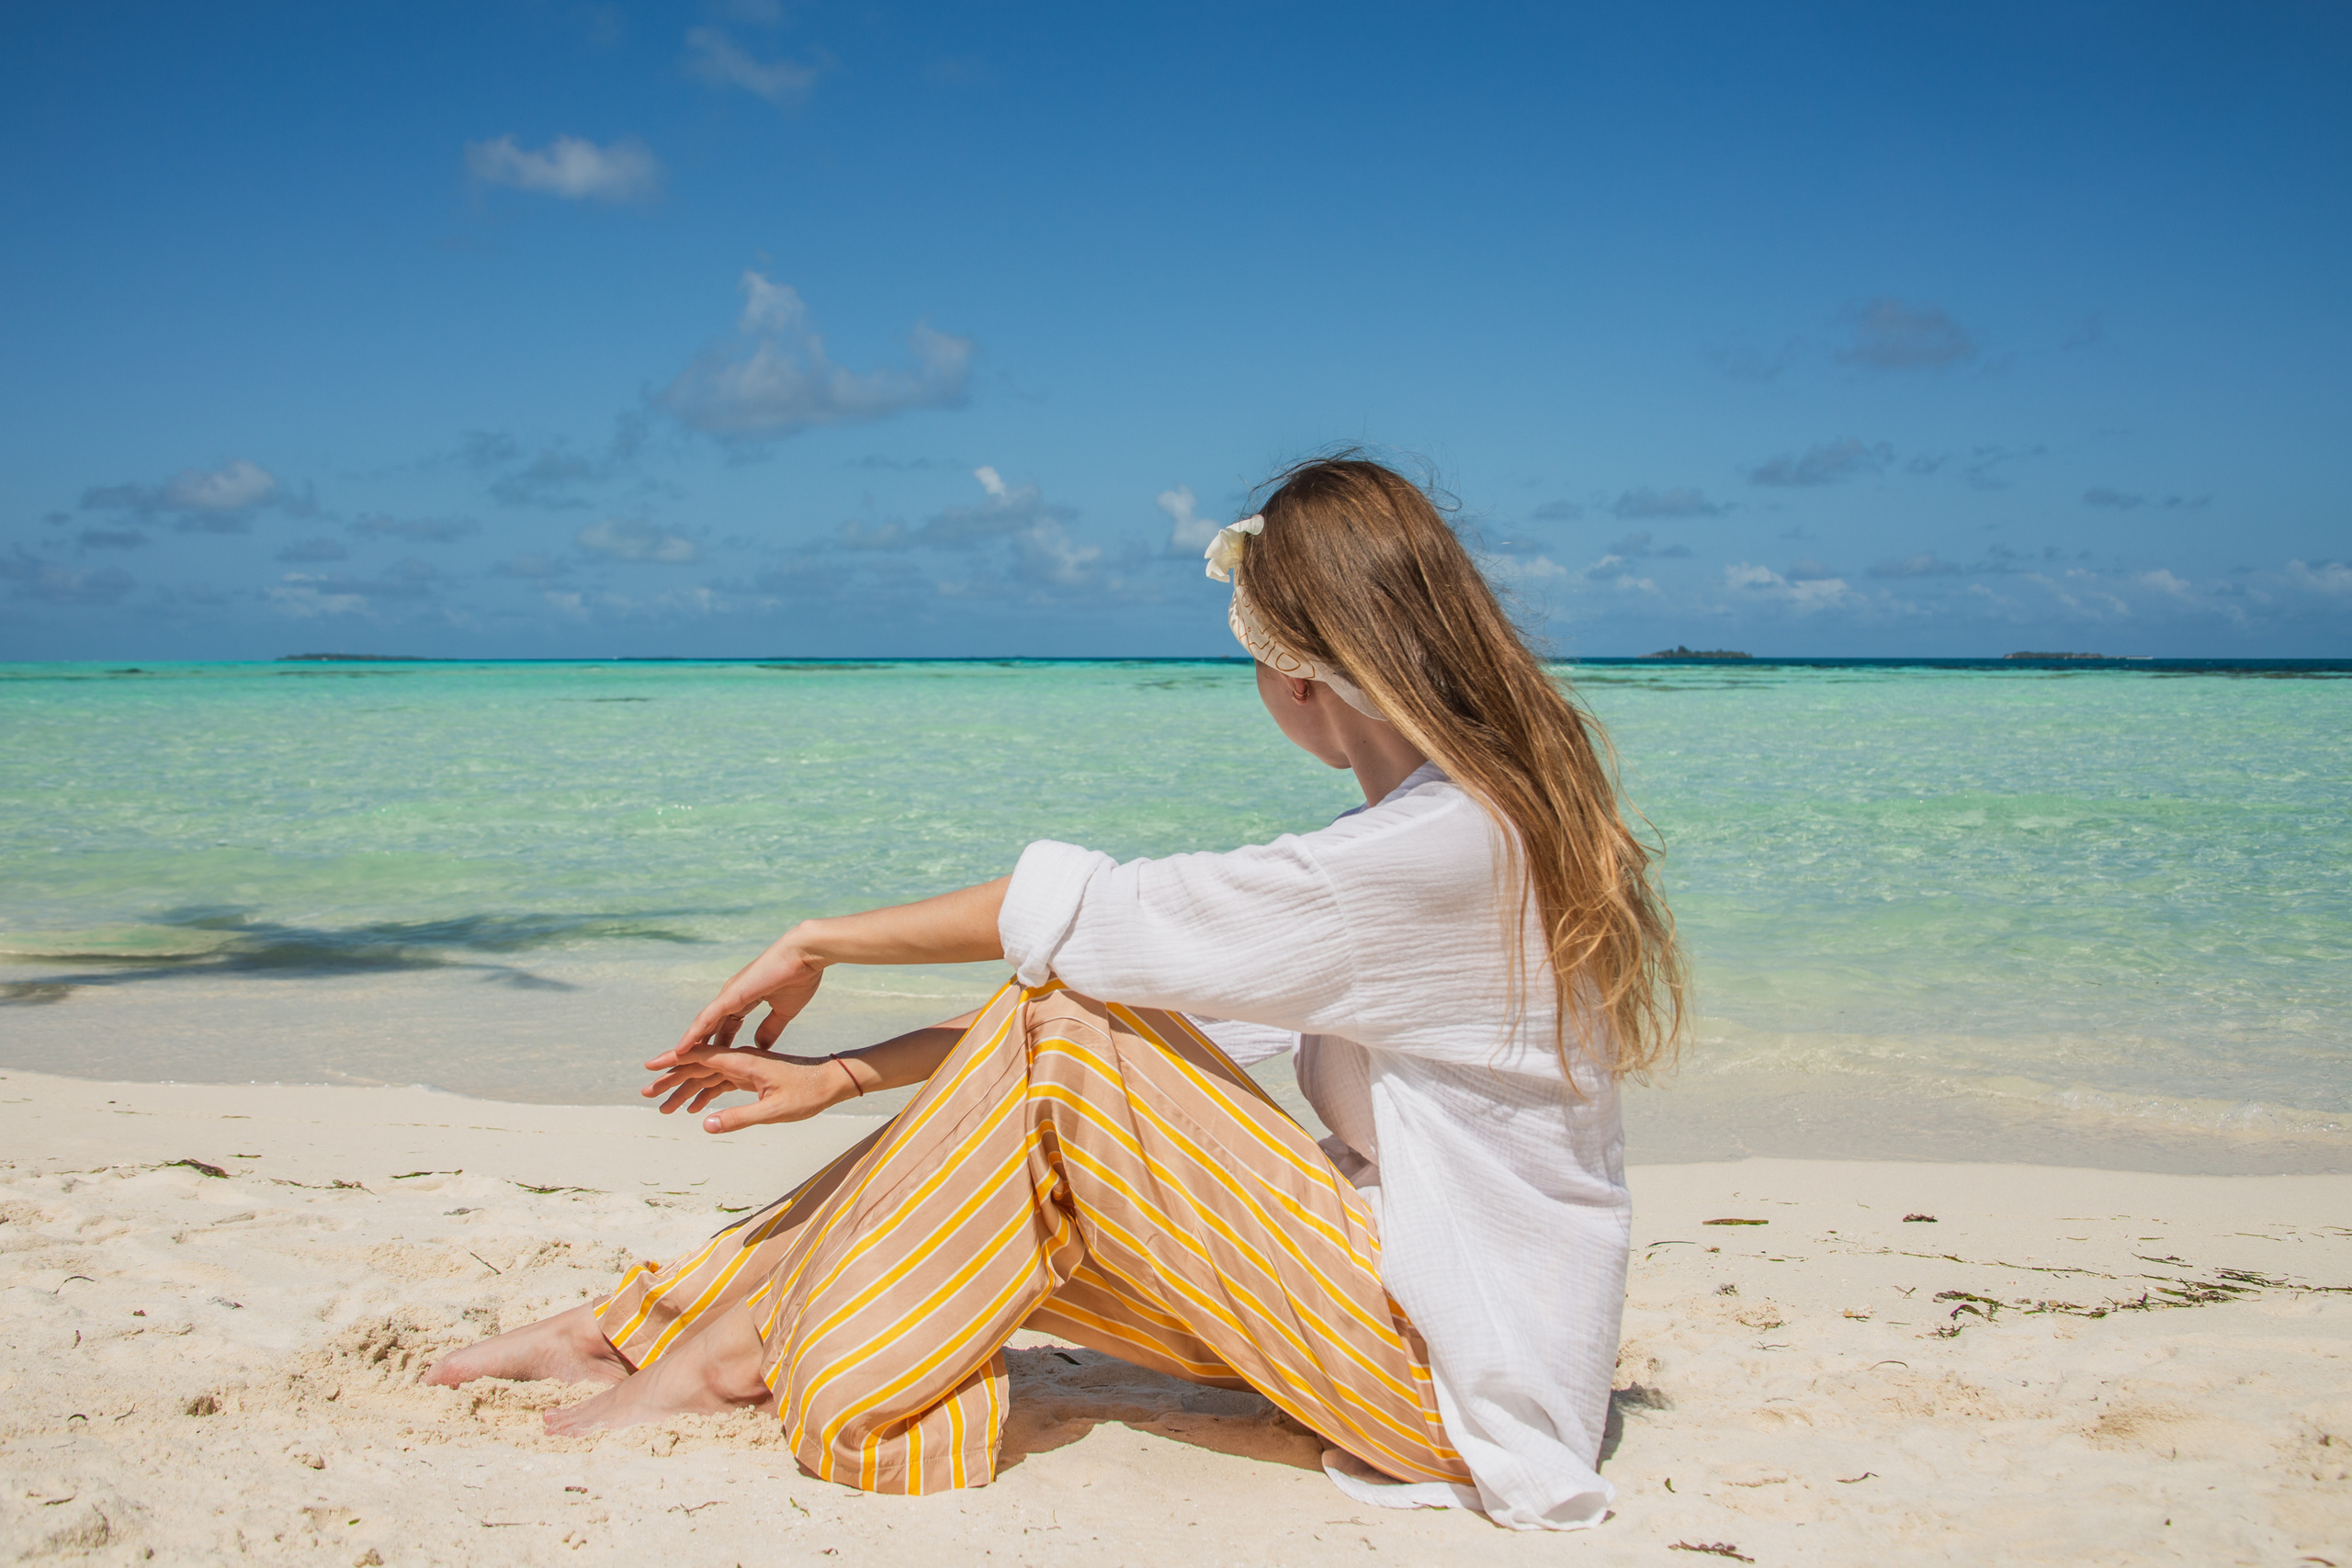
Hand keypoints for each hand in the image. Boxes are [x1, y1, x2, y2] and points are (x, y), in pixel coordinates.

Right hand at [640, 1043, 854, 1132]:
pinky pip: (721, 1084)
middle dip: (671, 1080)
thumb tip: (706, 1125)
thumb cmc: (807, 1094)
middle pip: (697, 1066)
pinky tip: (694, 1110)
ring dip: (685, 1090)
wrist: (831, 1082)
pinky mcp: (751, 1077)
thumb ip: (739, 1118)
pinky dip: (705, 1095)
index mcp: (743, 1061)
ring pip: (707, 1076)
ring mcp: (745, 1068)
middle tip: (646, 1094)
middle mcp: (740, 1060)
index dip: (672, 1061)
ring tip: (663, 1108)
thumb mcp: (774, 1111)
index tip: (649, 1068)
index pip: (699, 1057)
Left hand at [650, 928, 826, 1070]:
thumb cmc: (799, 978)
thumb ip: (770, 1028)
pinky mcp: (731, 995)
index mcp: (745, 999)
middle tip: (685, 1069)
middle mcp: (732, 997)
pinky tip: (680, 1050)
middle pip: (709, 1028)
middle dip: (699, 1048)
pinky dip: (693, 1034)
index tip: (711, 1064)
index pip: (726, 1027)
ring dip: (689, 1045)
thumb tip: (760, 1046)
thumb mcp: (783, 1012)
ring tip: (673, 1065)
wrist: (805, 955)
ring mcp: (729, 995)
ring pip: (703, 1025)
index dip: (718, 1045)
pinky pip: (706, 1019)